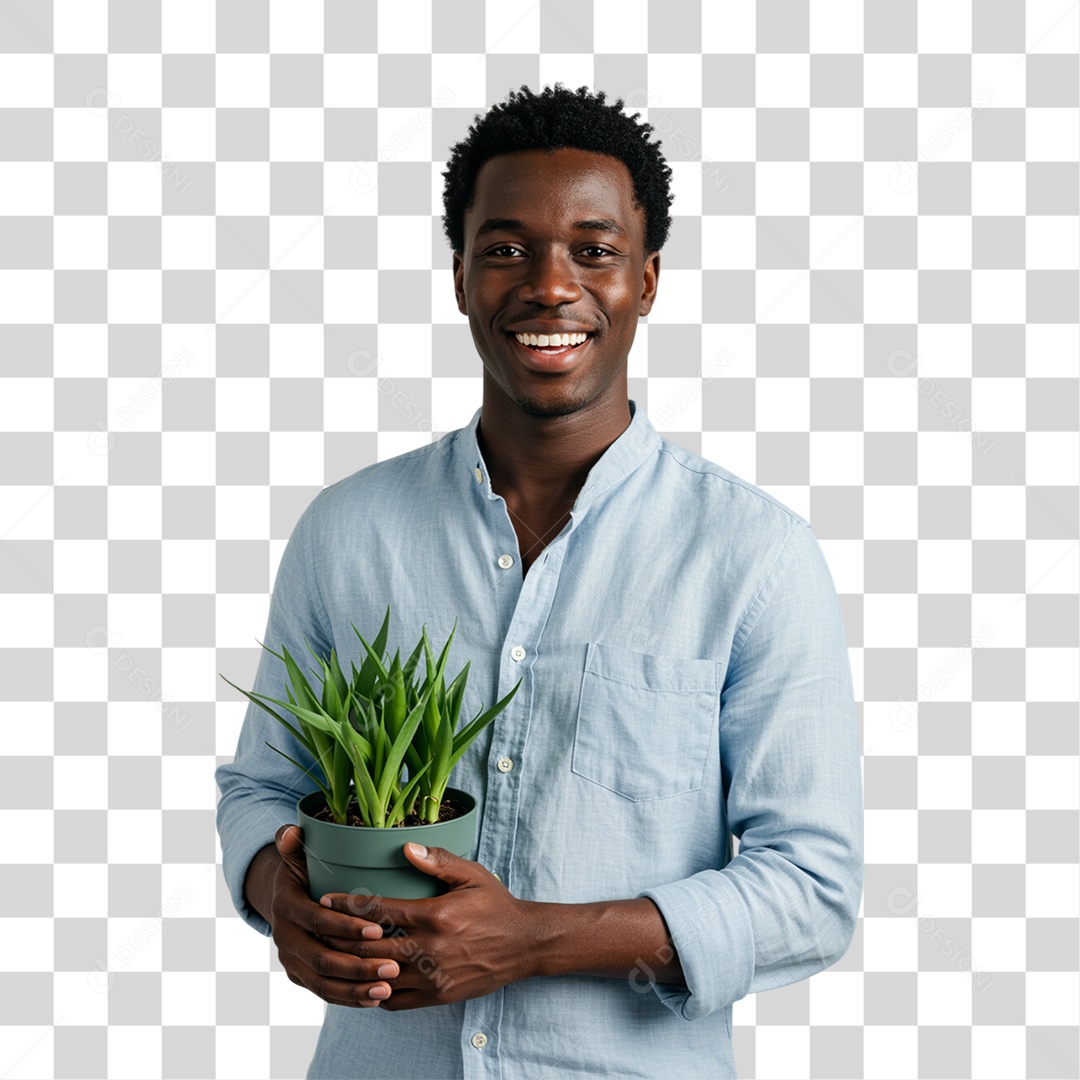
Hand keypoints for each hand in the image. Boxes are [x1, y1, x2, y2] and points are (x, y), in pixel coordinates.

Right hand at [266, 824, 399, 1007]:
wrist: (285, 901)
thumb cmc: (303, 872)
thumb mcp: (298, 855)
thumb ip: (295, 843)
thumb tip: (293, 830)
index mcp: (286, 907)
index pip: (316, 920)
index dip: (345, 926)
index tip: (377, 930)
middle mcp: (285, 938)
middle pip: (321, 958)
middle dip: (356, 964)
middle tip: (392, 966)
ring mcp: (292, 961)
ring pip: (323, 982)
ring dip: (355, 988)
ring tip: (387, 988)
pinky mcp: (301, 977)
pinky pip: (324, 994)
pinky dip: (348, 999)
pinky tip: (374, 1000)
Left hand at [317, 843, 534, 1010]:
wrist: (523, 945)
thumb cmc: (495, 905)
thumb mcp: (472, 875)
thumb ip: (438, 861)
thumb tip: (406, 848)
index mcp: (434, 916)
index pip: (378, 911)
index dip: (346, 906)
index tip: (324, 899)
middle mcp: (429, 950)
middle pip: (369, 948)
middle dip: (338, 938)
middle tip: (316, 928)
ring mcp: (431, 977)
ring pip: (377, 977)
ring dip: (351, 967)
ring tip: (329, 956)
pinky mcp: (436, 996)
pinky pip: (392, 1000)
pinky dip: (371, 991)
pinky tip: (361, 979)